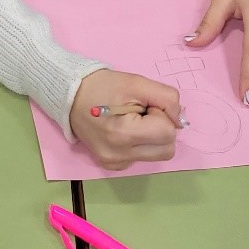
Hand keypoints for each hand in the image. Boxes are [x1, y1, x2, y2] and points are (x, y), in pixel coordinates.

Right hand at [69, 69, 184, 170]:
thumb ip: (167, 98)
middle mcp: (119, 155)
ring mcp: (115, 163)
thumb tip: (179, 120)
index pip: (168, 132)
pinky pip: (142, 157)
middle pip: (167, 148)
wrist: (68, 95)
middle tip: (141, 111)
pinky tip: (123, 129)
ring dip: (152, 136)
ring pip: (158, 155)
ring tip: (132, 120)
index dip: (161, 114)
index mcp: (123, 134)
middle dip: (160, 127)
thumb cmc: (102, 86)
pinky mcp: (112, 165)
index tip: (143, 104)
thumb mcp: (136, 82)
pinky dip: (140, 143)